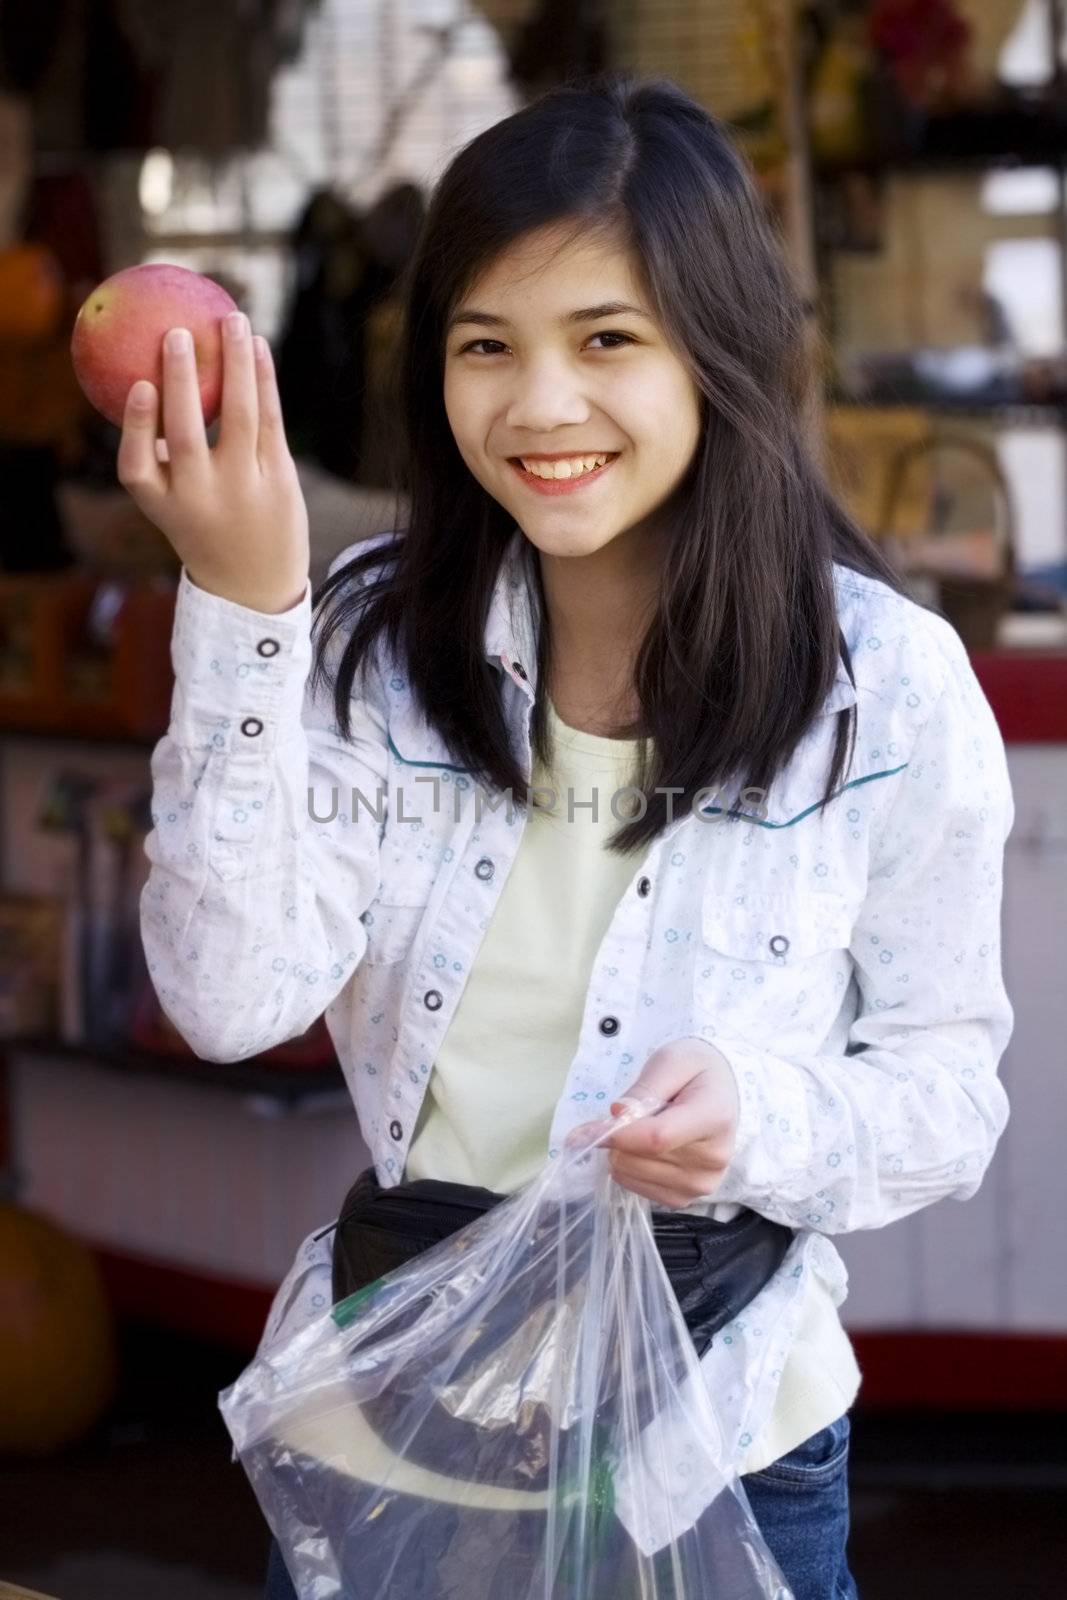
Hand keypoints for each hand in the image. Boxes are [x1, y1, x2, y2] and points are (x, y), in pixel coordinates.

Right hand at [116, 314, 309, 614]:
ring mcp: (244, 490)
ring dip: (236, 365)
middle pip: (188, 435)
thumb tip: (144, 382)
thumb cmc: (205, 529)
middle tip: (178, 333)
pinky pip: (270, 421)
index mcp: (163, 504)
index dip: (137, 426)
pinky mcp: (279, 480)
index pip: (137, 467)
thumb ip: (160, 458)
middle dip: (180, 381)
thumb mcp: (173, 505)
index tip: (139, 386)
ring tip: (233, 320)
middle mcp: (202, 498)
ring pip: (240, 418)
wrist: (254, 586)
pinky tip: (259, 348)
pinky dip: (264, 382)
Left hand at [565, 1037, 739, 1209]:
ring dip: (622, 1151)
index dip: (615, 1135)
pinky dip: (629, 1168)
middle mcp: (712, 1159)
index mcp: (713, 1118)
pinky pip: (637, 1188)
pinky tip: (646, 1149)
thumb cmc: (697, 1071)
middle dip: (618, 1137)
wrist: (723, 1092)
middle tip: (630, 1112)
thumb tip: (616, 1114)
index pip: (656, 1138)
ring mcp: (701, 1184)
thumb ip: (645, 1087)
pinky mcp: (686, 1198)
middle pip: (638, 1158)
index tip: (580, 1131)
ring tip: (646, 1128)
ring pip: (631, 1174)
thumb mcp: (672, 1061)